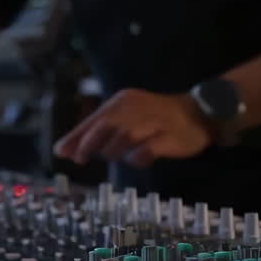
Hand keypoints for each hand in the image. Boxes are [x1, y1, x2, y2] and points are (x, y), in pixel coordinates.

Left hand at [52, 88, 214, 167]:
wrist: (198, 114)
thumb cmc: (154, 119)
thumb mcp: (124, 119)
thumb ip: (95, 132)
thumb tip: (63, 149)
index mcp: (122, 101)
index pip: (93, 119)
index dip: (76, 137)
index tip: (62, 152)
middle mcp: (136, 108)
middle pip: (105, 127)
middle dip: (88, 145)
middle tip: (80, 159)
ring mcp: (153, 121)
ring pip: (124, 139)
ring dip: (115, 152)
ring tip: (120, 155)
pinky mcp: (169, 137)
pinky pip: (146, 151)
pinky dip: (137, 158)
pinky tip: (139, 158)